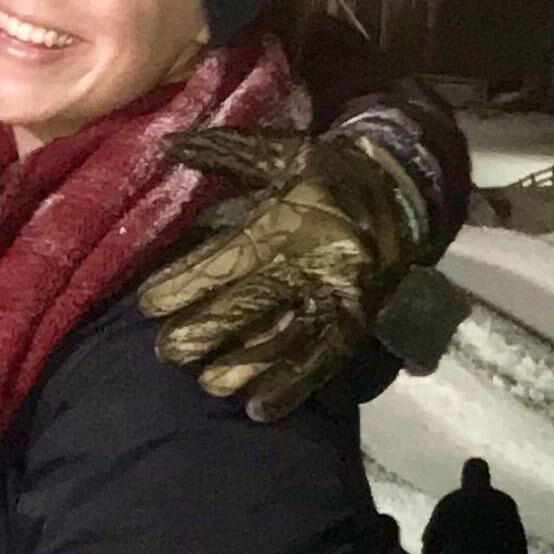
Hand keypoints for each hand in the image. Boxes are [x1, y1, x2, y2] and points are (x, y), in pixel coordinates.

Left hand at [135, 129, 432, 421]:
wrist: (405, 187)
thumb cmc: (329, 172)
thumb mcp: (282, 153)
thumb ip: (224, 150)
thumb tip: (167, 142)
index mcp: (289, 217)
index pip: (228, 257)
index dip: (185, 282)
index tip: (148, 304)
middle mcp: (312, 260)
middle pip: (249, 305)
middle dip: (202, 331)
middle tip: (166, 351)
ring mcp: (338, 295)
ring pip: (283, 340)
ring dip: (241, 367)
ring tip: (206, 382)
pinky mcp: (357, 321)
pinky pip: (323, 362)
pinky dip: (291, 389)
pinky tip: (258, 410)